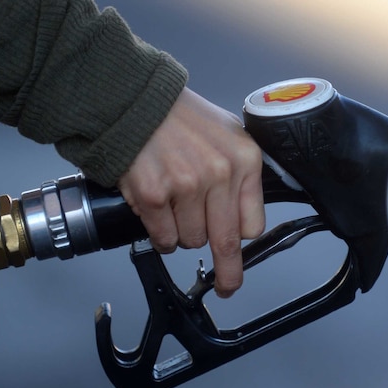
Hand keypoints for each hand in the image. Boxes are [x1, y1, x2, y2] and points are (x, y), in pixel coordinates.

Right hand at [117, 87, 265, 297]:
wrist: (135, 100)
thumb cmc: (179, 117)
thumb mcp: (228, 135)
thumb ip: (240, 173)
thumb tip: (245, 217)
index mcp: (244, 160)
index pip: (253, 224)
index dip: (241, 238)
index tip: (238, 251)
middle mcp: (220, 174)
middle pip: (226, 243)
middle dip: (227, 273)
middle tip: (225, 287)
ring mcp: (186, 186)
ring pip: (191, 241)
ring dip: (181, 235)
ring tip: (172, 206)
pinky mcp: (154, 196)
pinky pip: (164, 238)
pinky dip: (160, 236)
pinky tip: (157, 214)